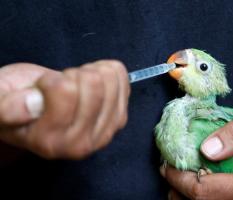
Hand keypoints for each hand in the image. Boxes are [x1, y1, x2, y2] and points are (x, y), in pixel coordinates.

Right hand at [0, 60, 129, 158]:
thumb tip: (30, 104)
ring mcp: (106, 132)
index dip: (51, 80)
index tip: (43, 89)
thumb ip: (5, 108)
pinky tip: (92, 81)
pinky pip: (121, 77)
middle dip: (71, 76)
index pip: (66, 91)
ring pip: (109, 79)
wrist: (40, 112)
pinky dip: (105, 70)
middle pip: (93, 83)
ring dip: (89, 73)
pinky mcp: (119, 118)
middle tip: (61, 86)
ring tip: (75, 84)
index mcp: (50, 142)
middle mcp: (82, 144)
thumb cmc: (16, 104)